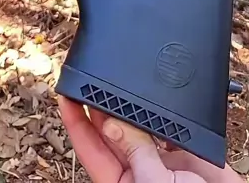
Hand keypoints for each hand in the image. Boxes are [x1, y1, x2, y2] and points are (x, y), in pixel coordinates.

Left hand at [59, 97, 242, 182]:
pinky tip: (161, 93)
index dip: (75, 120)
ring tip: (123, 80)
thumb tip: (111, 121)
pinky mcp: (184, 150)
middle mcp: (137, 169)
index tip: (64, 94)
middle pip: (113, 131)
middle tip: (94, 75)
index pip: (90, 148)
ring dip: (134, 105)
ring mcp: (161, 159)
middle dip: (103, 106)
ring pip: (141, 124)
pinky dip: (166, 108)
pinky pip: (170, 122)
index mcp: (120, 182)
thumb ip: (136, 152)